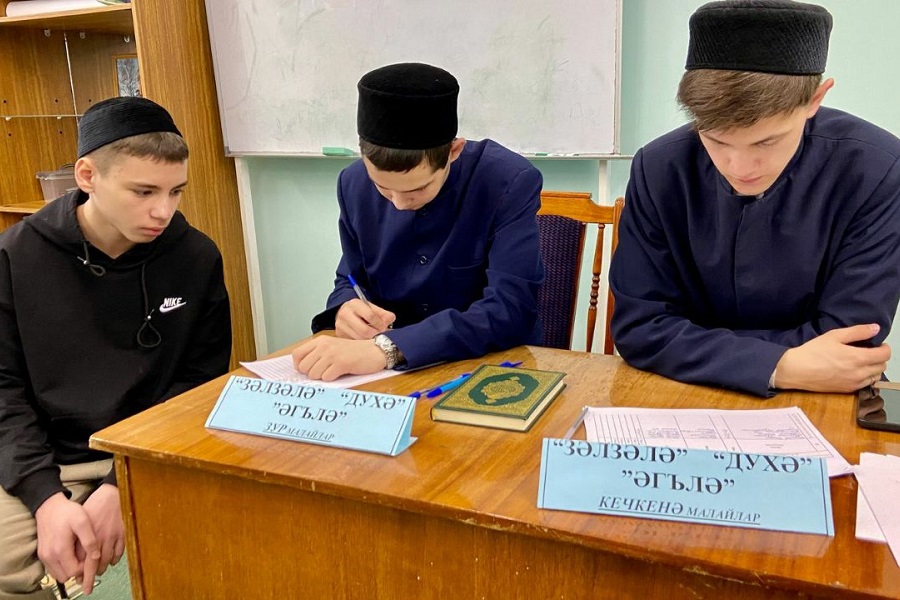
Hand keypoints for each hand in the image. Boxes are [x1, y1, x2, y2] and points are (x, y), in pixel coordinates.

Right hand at [35, 493, 100, 594]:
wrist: (49, 506)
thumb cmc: (68, 512)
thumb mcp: (83, 522)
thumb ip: (90, 540)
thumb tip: (96, 556)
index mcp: (60, 550)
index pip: (75, 571)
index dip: (85, 567)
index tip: (91, 556)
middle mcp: (49, 556)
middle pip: (66, 576)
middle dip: (78, 570)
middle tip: (85, 557)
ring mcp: (44, 556)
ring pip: (59, 574)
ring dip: (69, 569)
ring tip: (78, 555)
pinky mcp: (42, 554)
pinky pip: (53, 568)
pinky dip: (62, 566)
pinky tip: (70, 554)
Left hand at [79, 484, 124, 578]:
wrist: (112, 494)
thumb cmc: (95, 506)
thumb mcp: (81, 523)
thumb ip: (79, 541)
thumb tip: (76, 559)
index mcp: (88, 536)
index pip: (84, 562)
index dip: (82, 575)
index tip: (81, 583)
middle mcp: (100, 539)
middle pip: (96, 565)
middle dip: (92, 577)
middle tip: (89, 584)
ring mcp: (113, 537)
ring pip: (107, 561)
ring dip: (103, 568)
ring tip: (99, 570)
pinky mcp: (123, 535)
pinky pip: (119, 553)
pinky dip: (114, 559)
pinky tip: (110, 559)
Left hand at [292, 336, 387, 380]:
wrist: (374, 351)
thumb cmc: (354, 352)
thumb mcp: (333, 346)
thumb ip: (318, 354)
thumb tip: (302, 369)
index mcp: (320, 341)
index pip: (296, 354)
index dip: (299, 366)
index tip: (308, 369)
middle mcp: (324, 346)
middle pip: (303, 367)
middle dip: (312, 373)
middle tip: (324, 371)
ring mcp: (332, 354)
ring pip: (313, 374)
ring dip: (322, 377)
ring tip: (334, 371)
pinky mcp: (341, 364)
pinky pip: (326, 378)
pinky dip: (332, 379)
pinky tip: (340, 373)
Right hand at [335, 299, 394, 339]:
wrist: (346, 313)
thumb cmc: (362, 311)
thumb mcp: (372, 308)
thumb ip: (383, 314)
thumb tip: (390, 319)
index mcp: (355, 304)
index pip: (370, 315)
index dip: (379, 323)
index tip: (384, 327)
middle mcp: (345, 313)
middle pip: (364, 330)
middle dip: (375, 334)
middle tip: (379, 335)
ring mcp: (340, 325)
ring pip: (360, 339)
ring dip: (369, 340)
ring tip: (373, 337)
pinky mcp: (339, 335)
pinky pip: (354, 343)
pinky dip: (362, 344)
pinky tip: (365, 340)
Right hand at [775, 324, 890, 391]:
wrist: (796, 370)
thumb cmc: (813, 351)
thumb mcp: (834, 336)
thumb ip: (857, 332)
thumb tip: (875, 328)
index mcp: (857, 358)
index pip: (885, 355)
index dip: (885, 348)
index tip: (878, 344)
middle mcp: (859, 373)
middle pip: (882, 366)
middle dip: (879, 357)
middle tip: (869, 351)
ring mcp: (854, 383)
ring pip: (876, 377)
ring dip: (873, 368)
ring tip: (861, 362)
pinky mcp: (847, 390)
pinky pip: (865, 385)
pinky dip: (865, 377)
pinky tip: (854, 371)